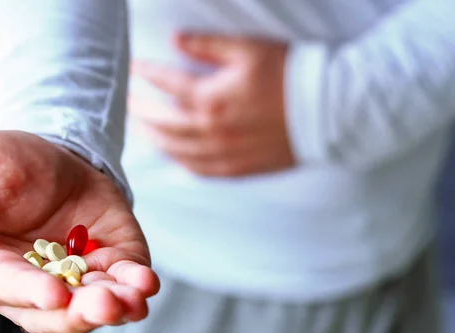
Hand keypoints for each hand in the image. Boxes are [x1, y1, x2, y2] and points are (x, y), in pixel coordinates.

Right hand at [0, 131, 158, 332]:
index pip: (5, 286)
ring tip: (134, 300)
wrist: (52, 155)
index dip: (29, 293)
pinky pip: (122, 282)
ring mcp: (73, 278)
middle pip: (54, 312)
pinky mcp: (108, 264)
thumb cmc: (1, 162)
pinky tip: (146, 283)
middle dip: (81, 312)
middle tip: (107, 305)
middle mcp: (29, 284)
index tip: (55, 294)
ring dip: (115, 307)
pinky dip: (135, 285)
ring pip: (91, 306)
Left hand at [130, 33, 294, 176]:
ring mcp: (222, 154)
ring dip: (152, 137)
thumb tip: (176, 40)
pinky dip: (178, 160)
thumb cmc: (289, 76)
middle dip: (139, 110)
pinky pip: (197, 170)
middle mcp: (210, 132)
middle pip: (162, 123)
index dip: (146, 73)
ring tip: (140, 127)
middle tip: (127, 101)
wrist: (326, 113)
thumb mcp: (248, 49)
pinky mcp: (236, 169)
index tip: (134, 66)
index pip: (167, 84)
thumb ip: (207, 45)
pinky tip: (171, 153)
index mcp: (211, 99)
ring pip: (174, 150)